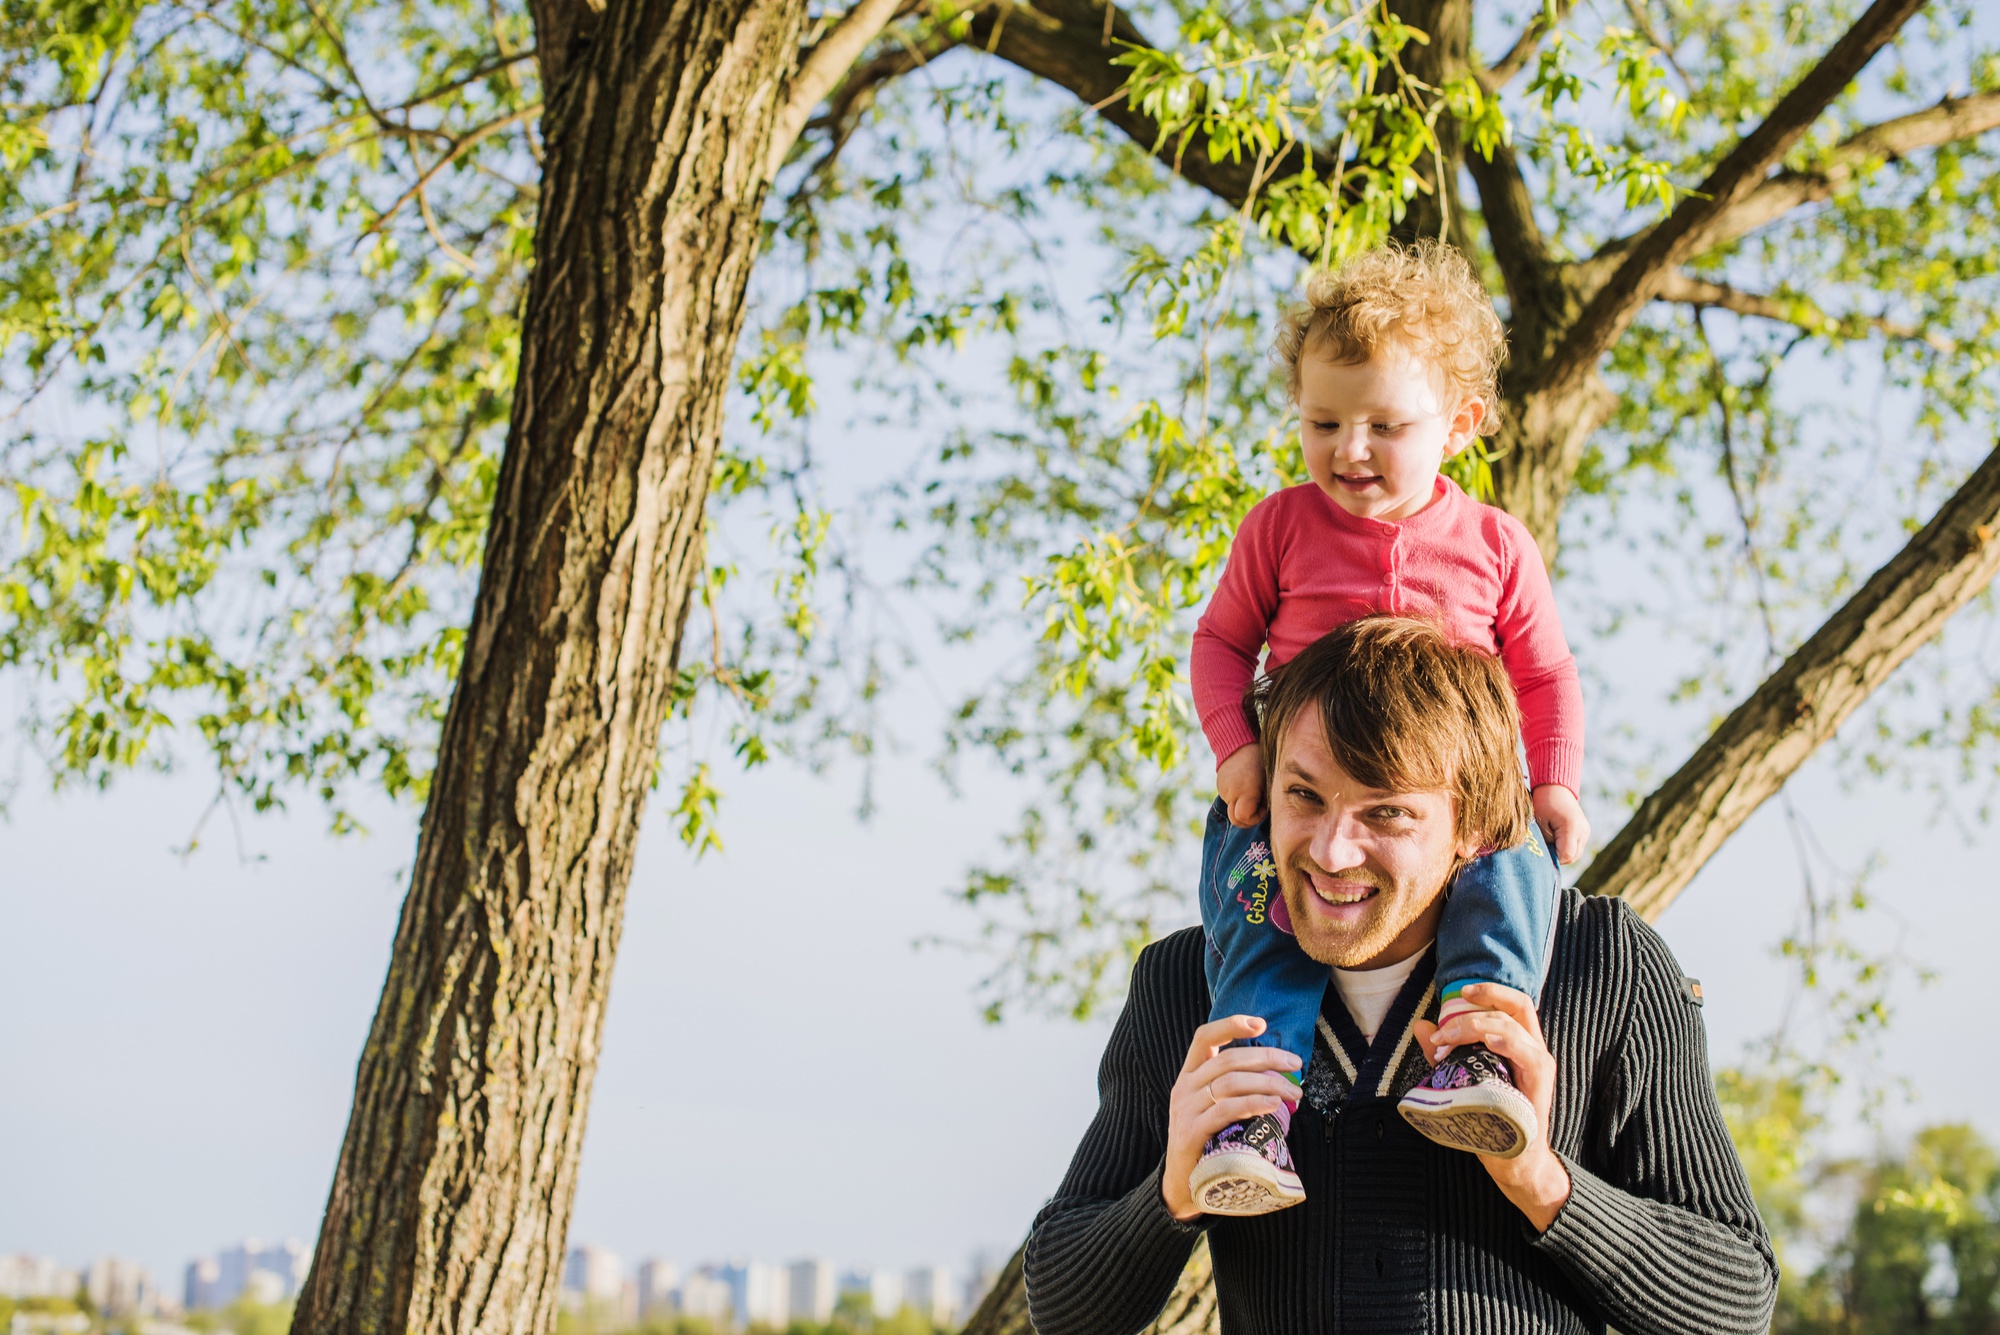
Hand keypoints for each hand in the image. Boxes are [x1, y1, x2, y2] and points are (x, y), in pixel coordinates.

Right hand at [1163, 1015, 1301, 1220]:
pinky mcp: (1192, 1132)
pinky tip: (1273, 1104)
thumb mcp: (1213, 1108)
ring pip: (1229, 1082)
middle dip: (1267, 1058)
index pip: (1204, 1037)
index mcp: (1189, 1076)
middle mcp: (1184, 1087)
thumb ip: (1234, 1090)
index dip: (1231, 1025)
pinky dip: (1253, 1103)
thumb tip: (1278, 1075)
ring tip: (1294, 1093)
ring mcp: (1185, 1109)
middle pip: (1227, 1060)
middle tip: (1296, 1066)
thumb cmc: (1207, 1143)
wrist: (1182, 1185)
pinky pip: (1226, 1110)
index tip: (1261, 1024)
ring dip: (1268, 1083)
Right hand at [1217, 744, 1266, 826]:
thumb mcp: (1269, 779)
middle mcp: (1231, 794)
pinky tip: (1245, 785)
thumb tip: (1268, 811)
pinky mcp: (1219, 786)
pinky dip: (1237, 798)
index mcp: (1244, 792)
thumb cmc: (1259, 760)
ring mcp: (1223, 790)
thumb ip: (1267, 798)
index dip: (1255, 818)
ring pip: (1232, 809)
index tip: (1264, 807)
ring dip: (1243, 806)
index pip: (1243, 818)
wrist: (1238, 742)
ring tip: (1253, 790)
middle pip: (1235, 820)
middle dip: (1248, 819)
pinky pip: (1229, 799)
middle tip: (1259, 807)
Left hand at [1411, 983, 1571, 1231]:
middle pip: (1515, 1006)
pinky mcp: (1540, 1087)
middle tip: (1442, 1030)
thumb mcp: (1463, 1079)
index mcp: (1519, 1043)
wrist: (1512, 1161)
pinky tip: (1490, 1042)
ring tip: (1448, 1041)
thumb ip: (1445, 1053)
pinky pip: (1530, 1056)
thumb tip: (1422, 1026)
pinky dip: (1508, 1043)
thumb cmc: (1490, 1118)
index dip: (1489, 990)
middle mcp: (1533, 1049)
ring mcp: (1539, 1067)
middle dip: (1474, 1008)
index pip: (1512, 1003)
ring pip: (1514, 1027)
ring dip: (1476, 1026)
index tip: (1459, 991)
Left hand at [1532, 784, 1588, 864]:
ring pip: (1576, 854)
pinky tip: (1555, 841)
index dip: (1553, 859)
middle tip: (1543, 850)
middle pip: (1572, 857)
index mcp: (1572, 827)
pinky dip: (1567, 848)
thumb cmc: (1543, 802)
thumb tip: (1547, 858)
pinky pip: (1577, 848)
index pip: (1566, 855)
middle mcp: (1583, 831)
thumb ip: (1545, 842)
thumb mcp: (1539, 822)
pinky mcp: (1585, 831)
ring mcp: (1586, 831)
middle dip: (1557, 858)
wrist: (1555, 787)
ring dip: (1562, 854)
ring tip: (1549, 844)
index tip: (1541, 854)